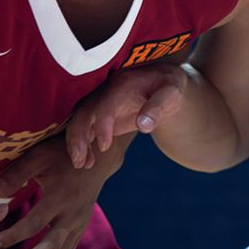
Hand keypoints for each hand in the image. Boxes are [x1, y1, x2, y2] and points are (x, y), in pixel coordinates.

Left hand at [0, 135, 128, 248]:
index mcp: (60, 198)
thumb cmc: (65, 155)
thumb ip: (18, 173)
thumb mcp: (41, 156)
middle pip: (50, 248)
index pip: (33, 224)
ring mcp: (78, 225)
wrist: (99, 159)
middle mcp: (71, 215)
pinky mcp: (80, 230)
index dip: (11, 237)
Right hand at [64, 63, 184, 168]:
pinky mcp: (101, 114)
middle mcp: (107, 92)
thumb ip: (158, 106)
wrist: (162, 83)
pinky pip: (86, 129)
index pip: (106, 102)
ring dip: (76, 143)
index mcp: (123, 84)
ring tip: (81, 164)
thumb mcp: (171, 92)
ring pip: (80, 121)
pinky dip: (83, 145)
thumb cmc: (168, 87)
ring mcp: (102, 103)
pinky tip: (87, 162)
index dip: (102, 124)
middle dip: (78, 136)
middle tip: (80, 161)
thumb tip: (144, 125)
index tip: (105, 146)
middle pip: (84, 111)